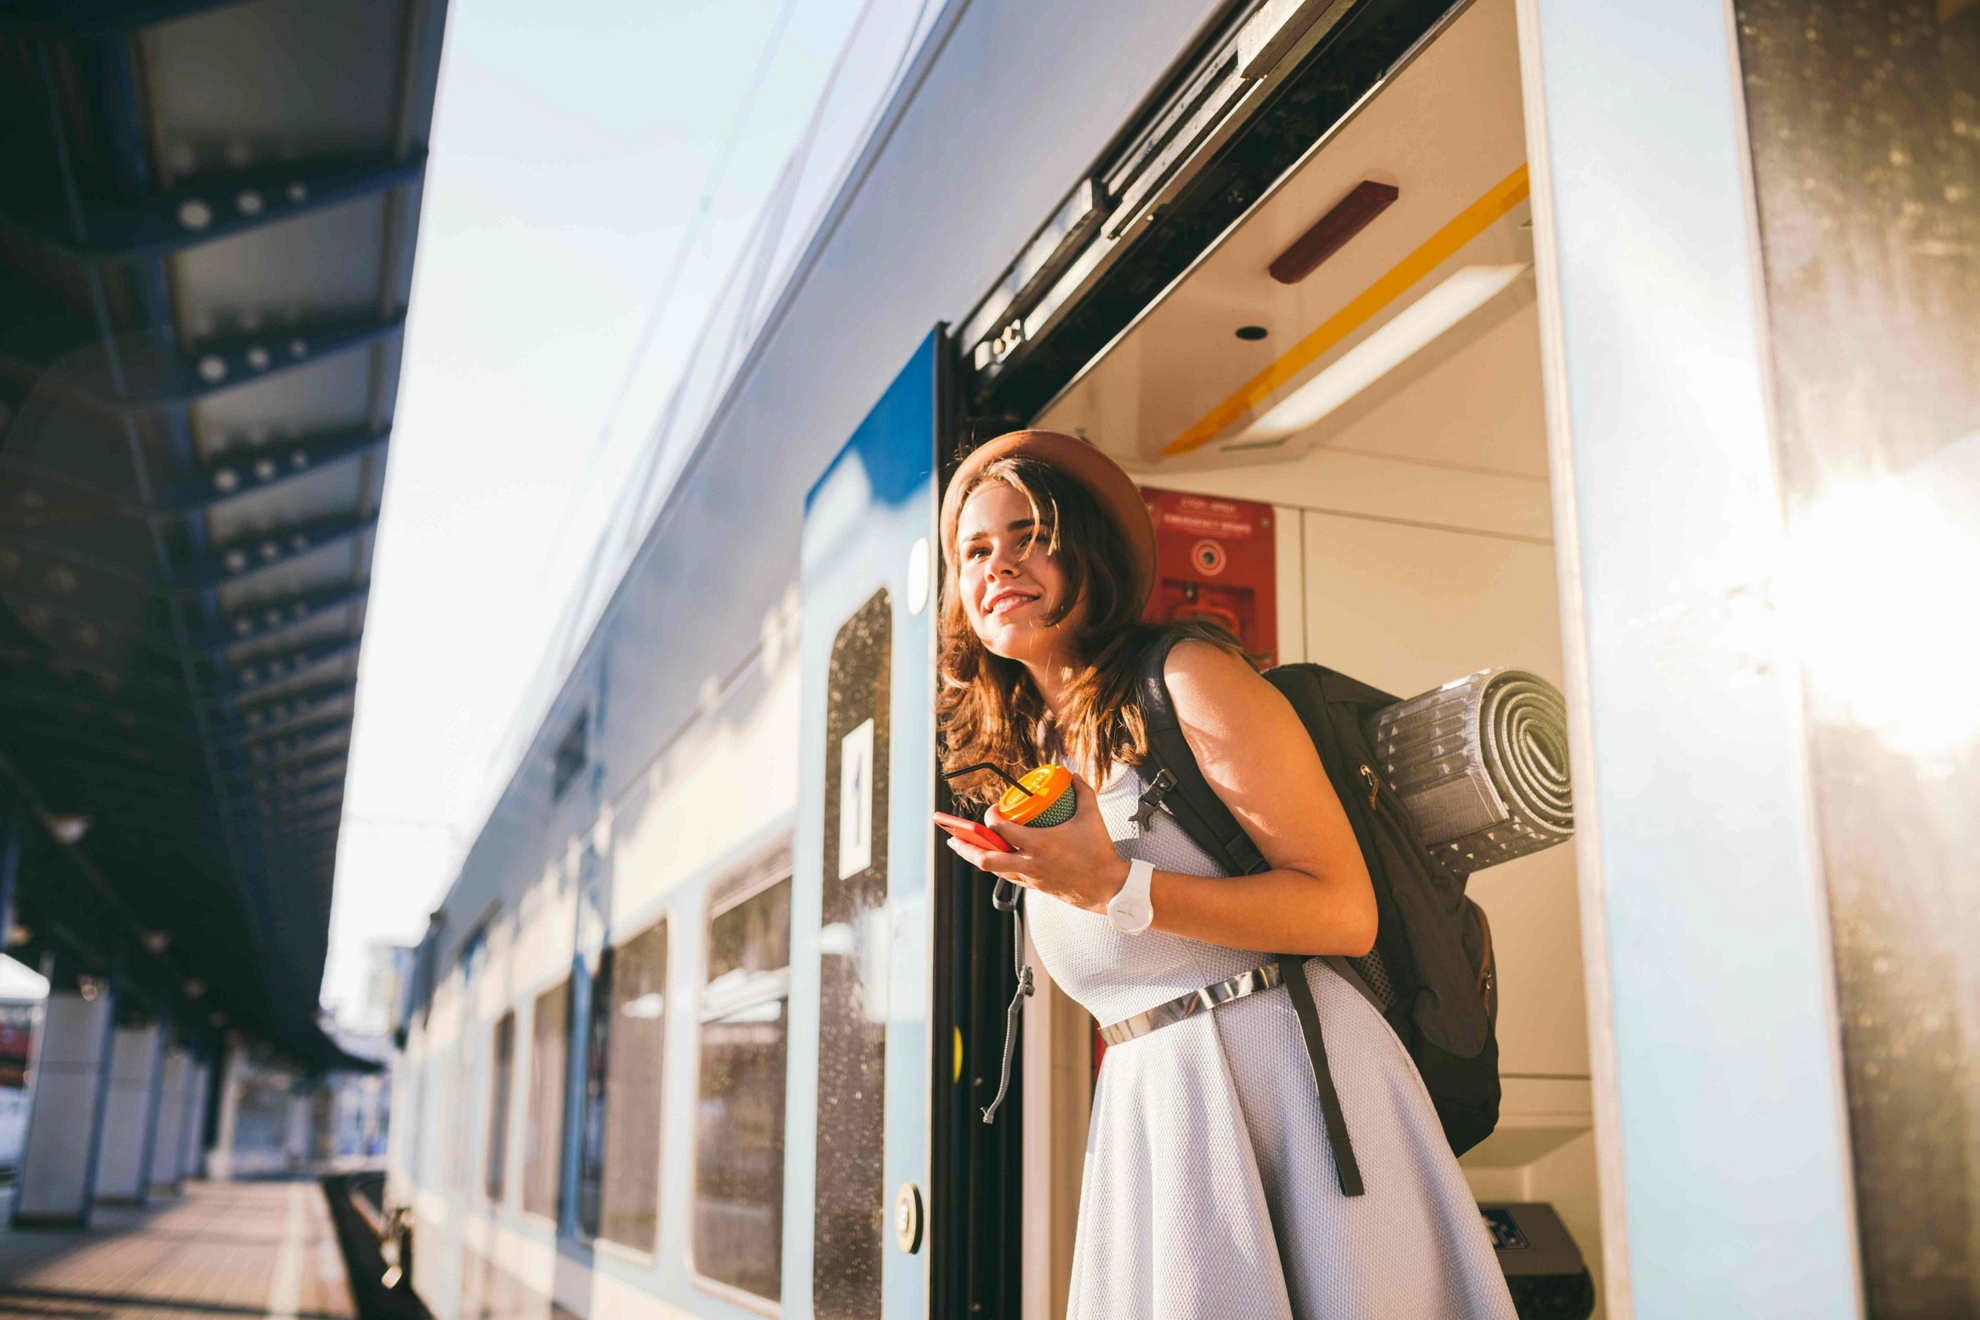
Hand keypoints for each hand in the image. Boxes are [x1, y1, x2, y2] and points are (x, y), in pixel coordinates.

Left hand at [943, 772, 1130, 912]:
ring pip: (992, 870)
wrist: (1108, 888)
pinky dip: (996, 865)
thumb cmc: (1099, 854)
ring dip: (975, 857)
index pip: (1001, 829)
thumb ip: (1082, 792)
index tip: (993, 808)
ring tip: (961, 846)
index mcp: (1040, 844)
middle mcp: (1030, 863)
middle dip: (964, 847)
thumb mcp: (1091, 817)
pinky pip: (1007, 876)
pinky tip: (992, 856)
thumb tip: (1072, 775)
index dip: (990, 816)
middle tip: (953, 836)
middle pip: (985, 857)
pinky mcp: (1034, 887)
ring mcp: (1030, 878)